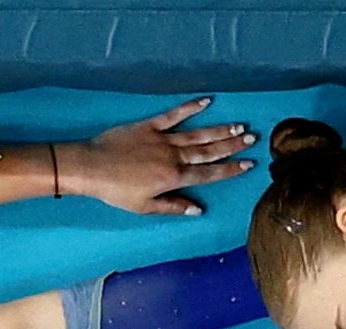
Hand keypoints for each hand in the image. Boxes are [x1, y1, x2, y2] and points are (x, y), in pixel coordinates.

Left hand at [50, 98, 255, 215]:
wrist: (92, 167)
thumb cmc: (117, 191)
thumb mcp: (145, 207)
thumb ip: (173, 206)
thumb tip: (197, 210)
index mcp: (174, 178)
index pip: (209, 174)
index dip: (230, 170)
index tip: (248, 164)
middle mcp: (174, 157)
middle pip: (209, 151)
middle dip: (232, 146)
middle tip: (253, 139)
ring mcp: (163, 139)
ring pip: (198, 134)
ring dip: (220, 130)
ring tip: (239, 126)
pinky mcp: (150, 126)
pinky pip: (174, 115)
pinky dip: (191, 107)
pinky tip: (206, 101)